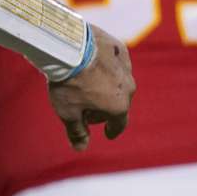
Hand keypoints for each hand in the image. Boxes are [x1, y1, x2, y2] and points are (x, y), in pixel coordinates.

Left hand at [47, 24, 134, 150]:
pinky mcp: (119, 48)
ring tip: (87, 87)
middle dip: (103, 109)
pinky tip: (93, 66)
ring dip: (106, 87)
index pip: (119, 123)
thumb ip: (77, 131)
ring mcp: (126, 66)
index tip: (109, 134)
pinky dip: (106, 67)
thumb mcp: (68, 112)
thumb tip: (80, 149)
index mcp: (119, 106)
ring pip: (118, 82)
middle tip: (86, 110)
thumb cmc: (69, 83)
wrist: (69, 46)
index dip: (113, 130)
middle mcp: (128, 87)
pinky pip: (115, 62)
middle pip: (118, 102)